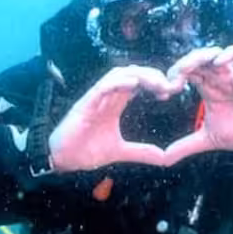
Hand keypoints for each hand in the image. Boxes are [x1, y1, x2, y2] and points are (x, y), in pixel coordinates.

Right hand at [47, 65, 179, 171]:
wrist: (63, 160)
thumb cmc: (85, 151)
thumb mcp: (120, 152)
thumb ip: (141, 152)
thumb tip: (164, 158)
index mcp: (114, 104)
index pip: (136, 84)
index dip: (153, 83)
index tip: (169, 91)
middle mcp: (106, 97)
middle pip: (131, 73)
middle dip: (151, 75)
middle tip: (168, 85)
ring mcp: (95, 98)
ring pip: (118, 75)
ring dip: (139, 75)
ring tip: (156, 82)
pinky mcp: (85, 104)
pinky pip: (102, 87)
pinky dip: (118, 82)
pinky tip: (133, 84)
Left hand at [162, 45, 232, 164]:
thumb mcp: (209, 140)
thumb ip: (186, 146)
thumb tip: (164, 160)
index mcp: (208, 88)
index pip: (186, 72)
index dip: (172, 77)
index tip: (163, 93)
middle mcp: (220, 78)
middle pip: (197, 59)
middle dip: (182, 64)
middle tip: (171, 80)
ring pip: (215, 52)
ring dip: (200, 57)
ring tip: (187, 69)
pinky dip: (230, 53)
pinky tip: (218, 63)